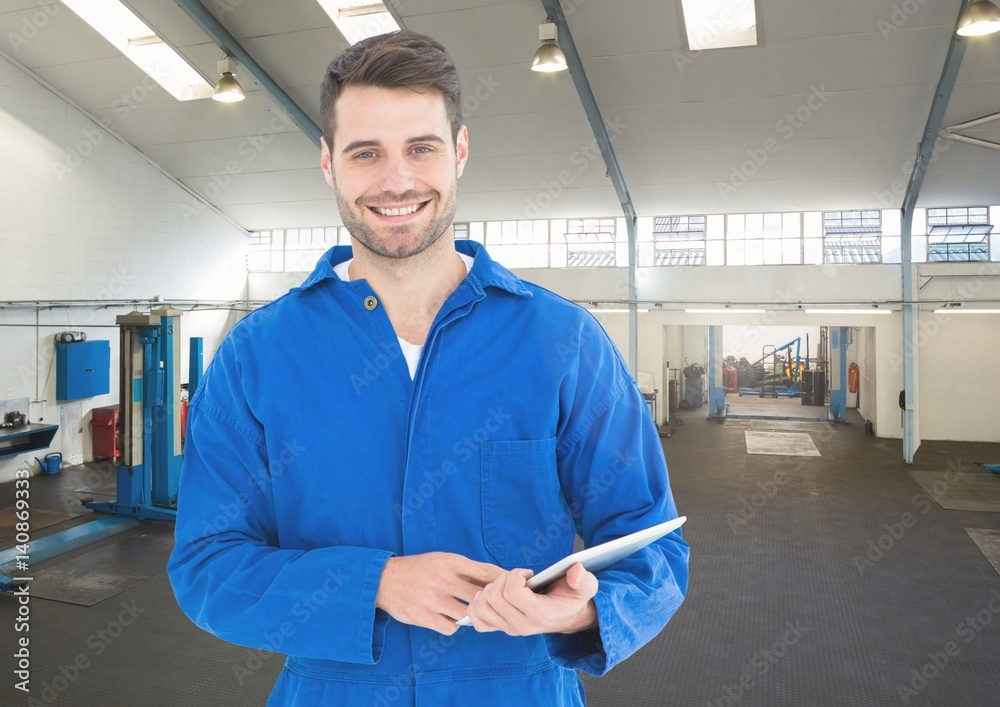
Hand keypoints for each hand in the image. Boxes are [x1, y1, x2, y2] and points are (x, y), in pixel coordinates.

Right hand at [375, 552, 503, 634]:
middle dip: (489, 603)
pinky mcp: (424, 616)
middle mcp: (443, 580)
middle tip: (493, 607)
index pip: (486, 571)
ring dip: (470, 617)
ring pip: (467, 615)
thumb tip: (496, 578)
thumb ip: (467, 570)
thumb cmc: (420, 569)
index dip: (502, 580)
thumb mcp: (443, 560)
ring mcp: (434, 599)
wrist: (385, 579)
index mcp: (451, 562)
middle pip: (480, 597)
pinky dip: (453, 626)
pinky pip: (450, 628)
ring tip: (469, 614)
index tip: (512, 586)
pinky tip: (449, 618)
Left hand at [465, 562, 598, 635]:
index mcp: (540, 615)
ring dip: (488, 589)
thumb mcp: (585, 587)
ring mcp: (509, 628)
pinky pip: (477, 620)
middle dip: (502, 579)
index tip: (528, 573)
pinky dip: (477, 605)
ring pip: (482, 607)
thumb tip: (576, 570)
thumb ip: (583, 579)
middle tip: (516, 577)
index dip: (516, 575)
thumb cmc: (572, 598)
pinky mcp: (501, 628)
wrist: (567, 616)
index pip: (512, 593)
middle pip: (494, 597)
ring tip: (504, 585)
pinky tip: (489, 595)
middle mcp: (522, 626)